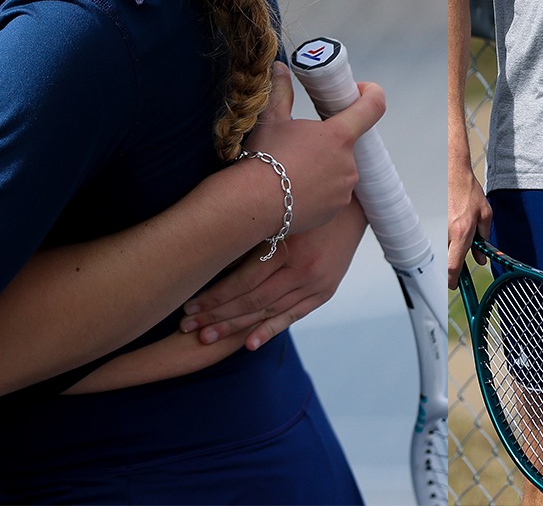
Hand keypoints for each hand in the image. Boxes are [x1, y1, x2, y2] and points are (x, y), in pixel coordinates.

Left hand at [179, 199, 366, 349]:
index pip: (243, 281)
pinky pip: (293, 315)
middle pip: (252, 300)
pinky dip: (270, 329)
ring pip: (268, 311)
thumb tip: (212, 257)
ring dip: (235, 326)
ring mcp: (316, 283)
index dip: (213, 297)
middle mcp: (303, 269)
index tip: (188, 306)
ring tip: (207, 337)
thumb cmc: (306, 199)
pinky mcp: (325, 291)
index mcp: (288, 245)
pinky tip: (249, 344)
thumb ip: (250, 234)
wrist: (355, 204)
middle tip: (188, 328)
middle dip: (217, 315)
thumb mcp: (278, 212)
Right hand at [238, 64, 376, 233]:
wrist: (252, 205)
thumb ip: (280, 91)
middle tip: (299, 143)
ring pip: (338, 168)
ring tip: (293, 169)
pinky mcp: (336, 209)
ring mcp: (344, 188)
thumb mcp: (270, 120)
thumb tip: (280, 69)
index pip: (373, 106)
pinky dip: (319, 188)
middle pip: (346, 142)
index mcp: (338, 136)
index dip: (370, 93)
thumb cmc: (263, 159)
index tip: (357, 90)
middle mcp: (349, 162)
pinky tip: (295, 188)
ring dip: (323, 165)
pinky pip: (333, 192)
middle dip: (327, 140)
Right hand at [446, 158, 491, 288]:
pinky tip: (456, 223)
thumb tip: (481, 257)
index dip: (453, 279)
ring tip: (464, 229)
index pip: (453, 265)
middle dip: (458, 260)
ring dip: (455, 246)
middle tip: (468, 253)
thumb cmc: (468, 191)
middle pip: (449, 259)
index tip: (456, 285)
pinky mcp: (434, 223)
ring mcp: (439, 228)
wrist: (453, 174)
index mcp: (462, 232)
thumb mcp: (485, 215)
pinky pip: (442, 238)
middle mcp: (448, 233)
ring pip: (446, 248)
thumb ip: (484, 238)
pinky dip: (449, 237)